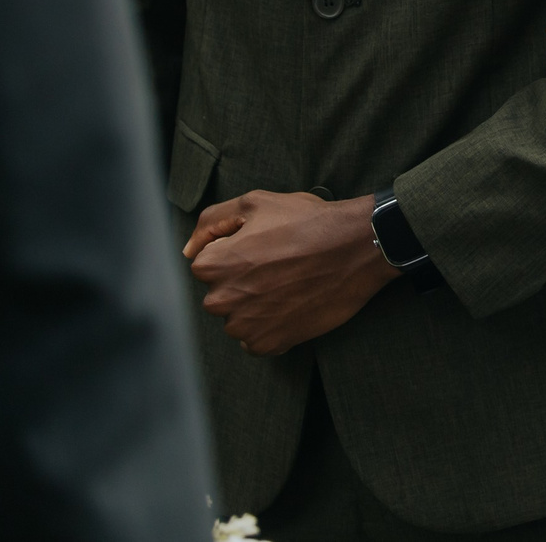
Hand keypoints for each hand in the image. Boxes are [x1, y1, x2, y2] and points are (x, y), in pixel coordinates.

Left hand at [183, 191, 397, 355]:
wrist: (357, 248)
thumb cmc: (308, 221)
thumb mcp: (257, 202)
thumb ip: (211, 222)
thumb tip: (187, 250)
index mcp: (213, 265)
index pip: (206, 265)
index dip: (236, 253)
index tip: (264, 248)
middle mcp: (221, 300)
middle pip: (221, 295)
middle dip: (242, 283)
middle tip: (278, 266)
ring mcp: (245, 326)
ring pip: (237, 319)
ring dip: (255, 307)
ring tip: (289, 285)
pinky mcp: (269, 343)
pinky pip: (256, 341)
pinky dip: (270, 328)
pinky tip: (292, 305)